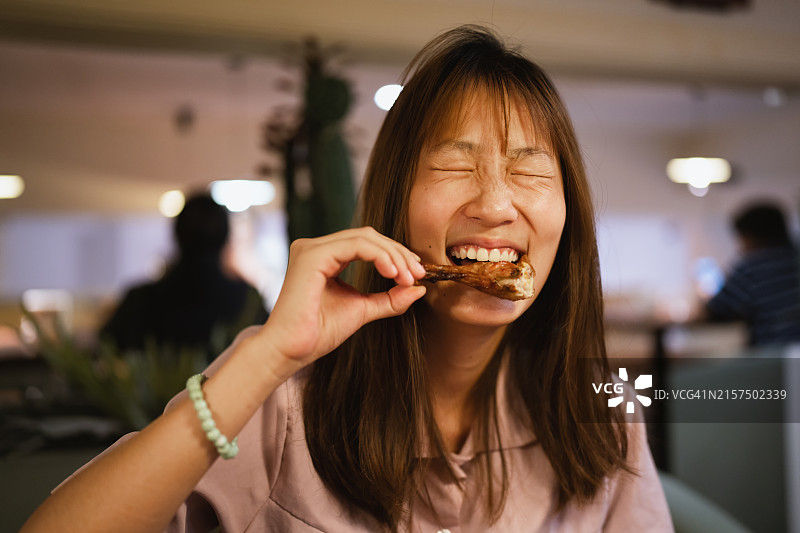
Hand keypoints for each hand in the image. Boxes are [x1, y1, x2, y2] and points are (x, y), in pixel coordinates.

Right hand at [254, 227, 425, 377]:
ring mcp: (312, 248)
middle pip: (368, 236)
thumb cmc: (319, 333)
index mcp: (324, 257)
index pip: (367, 244)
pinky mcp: (312, 255)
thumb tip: (419, 288)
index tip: (416, 274)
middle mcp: (315, 247)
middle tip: (418, 274)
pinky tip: (392, 273)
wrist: (292, 351)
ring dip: (393, 256)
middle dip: (398, 253)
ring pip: (365, 238)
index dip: (395, 254)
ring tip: (408, 278)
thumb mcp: (363, 309)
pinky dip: (380, 256)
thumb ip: (389, 299)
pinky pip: (356, 246)